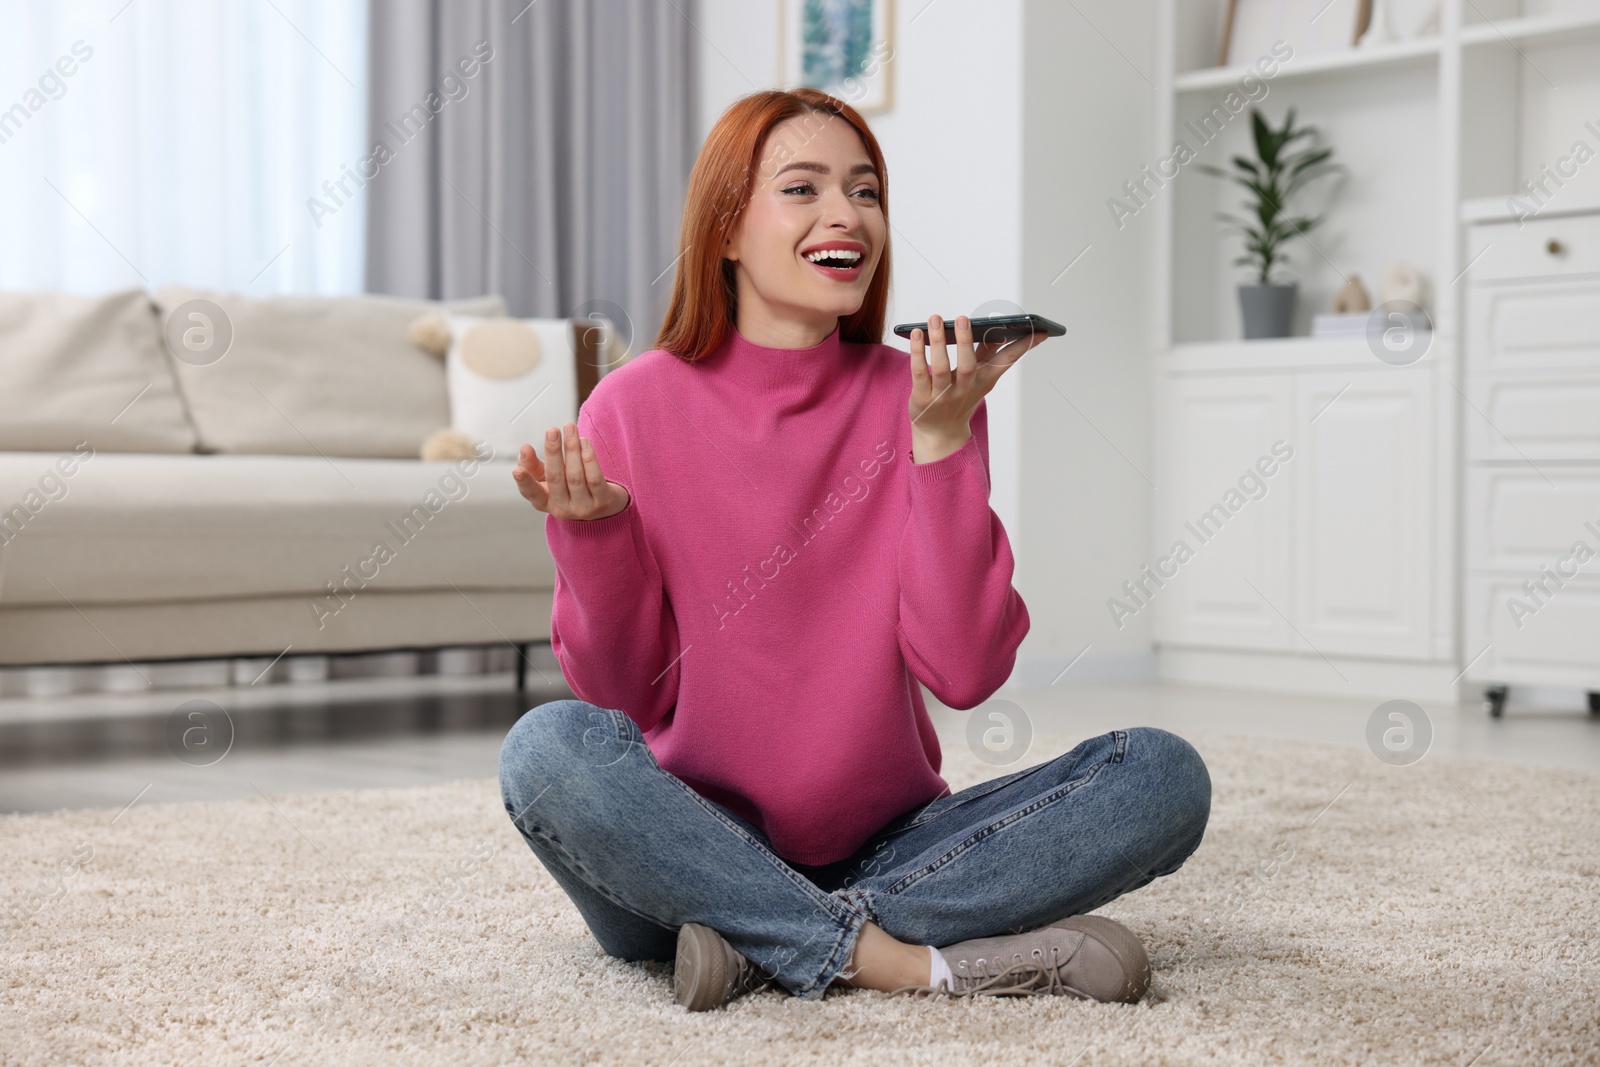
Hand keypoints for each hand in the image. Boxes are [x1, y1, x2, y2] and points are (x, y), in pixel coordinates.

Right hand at [512, 422, 630, 519]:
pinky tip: (584, 442)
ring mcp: (583, 508)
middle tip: (552, 430)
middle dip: (552, 452)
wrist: (603, 504)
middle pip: (555, 478)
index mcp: (544, 502)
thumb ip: (532, 464)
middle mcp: (562, 508)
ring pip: (575, 476)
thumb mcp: (547, 477)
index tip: (517, 470)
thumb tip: (523, 449)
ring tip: (570, 428)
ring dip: (572, 449)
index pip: (532, 493)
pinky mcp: (603, 502)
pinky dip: (589, 458)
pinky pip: (594, 478)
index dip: (524, 482)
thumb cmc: (569, 487)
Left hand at [908, 314, 1048, 462]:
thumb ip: (985, 354)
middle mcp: (965, 389)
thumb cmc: (959, 398)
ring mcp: (943, 396)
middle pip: (968, 365)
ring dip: (938, 342)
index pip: (1006, 362)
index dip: (1023, 346)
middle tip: (964, 318)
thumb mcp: (978, 379)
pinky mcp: (922, 398)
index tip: (1038, 330)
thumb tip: (997, 329)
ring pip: (940, 368)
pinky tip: (917, 334)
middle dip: (965, 341)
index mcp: (984, 381)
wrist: (940, 433)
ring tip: (936, 319)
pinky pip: (919, 373)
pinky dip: (917, 353)